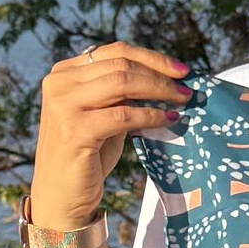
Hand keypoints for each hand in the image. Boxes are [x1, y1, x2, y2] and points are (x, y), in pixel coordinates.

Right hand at [29, 40, 193, 229]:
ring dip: (159, 90)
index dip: (151, 58)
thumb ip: (119, 97)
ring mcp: (64, 105)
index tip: (181, 69)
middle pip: (120, 65)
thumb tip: (161, 81)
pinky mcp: (75, 130)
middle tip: (188, 88)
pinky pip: (123, 115)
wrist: (61, 195)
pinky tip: (169, 119)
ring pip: (122, 83)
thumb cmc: (87, 157)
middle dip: (160, 75)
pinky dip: (151, 116)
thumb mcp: (103, 118)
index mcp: (65, 73)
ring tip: (183, 100)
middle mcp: (60, 83)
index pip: (114, 52)